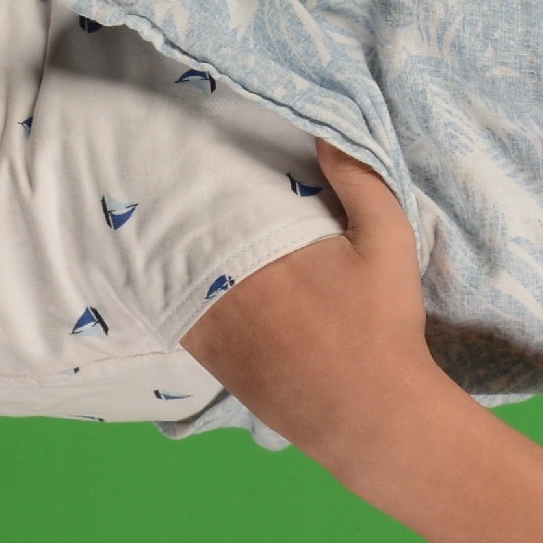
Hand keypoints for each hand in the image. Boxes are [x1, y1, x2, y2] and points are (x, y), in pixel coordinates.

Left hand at [178, 139, 444, 461]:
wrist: (368, 413)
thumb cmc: (380, 324)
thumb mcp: (387, 241)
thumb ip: (358, 179)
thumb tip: (323, 129)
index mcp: (262, 245)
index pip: (209, 192)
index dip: (193, 163)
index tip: (184, 136)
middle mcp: (222, 282)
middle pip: (178, 228)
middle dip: (173, 200)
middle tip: (164, 166)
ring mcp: (207, 322)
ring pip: (166, 268)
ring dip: (162, 243)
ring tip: (155, 212)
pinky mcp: (206, 355)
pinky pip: (171, 307)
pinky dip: (166, 285)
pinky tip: (161, 265)